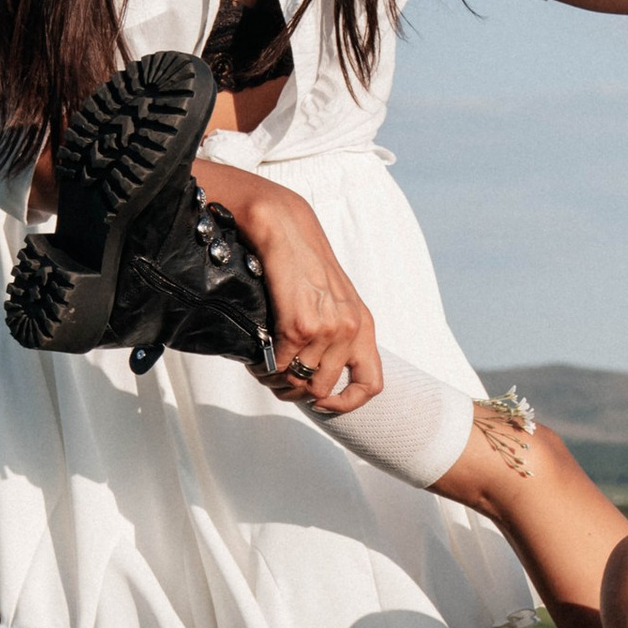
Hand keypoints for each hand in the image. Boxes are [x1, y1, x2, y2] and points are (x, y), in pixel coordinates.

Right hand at [196, 169, 381, 410]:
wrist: (282, 222)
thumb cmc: (299, 258)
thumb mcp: (329, 297)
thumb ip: (332, 330)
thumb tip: (311, 371)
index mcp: (363, 324)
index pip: (371, 384)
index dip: (347, 405)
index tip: (322, 405)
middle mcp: (352, 329)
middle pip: (323, 389)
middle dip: (294, 390)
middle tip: (273, 377)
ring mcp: (329, 328)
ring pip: (299, 383)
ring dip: (275, 380)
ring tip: (261, 365)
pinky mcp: (301, 324)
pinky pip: (280, 367)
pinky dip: (263, 368)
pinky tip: (255, 356)